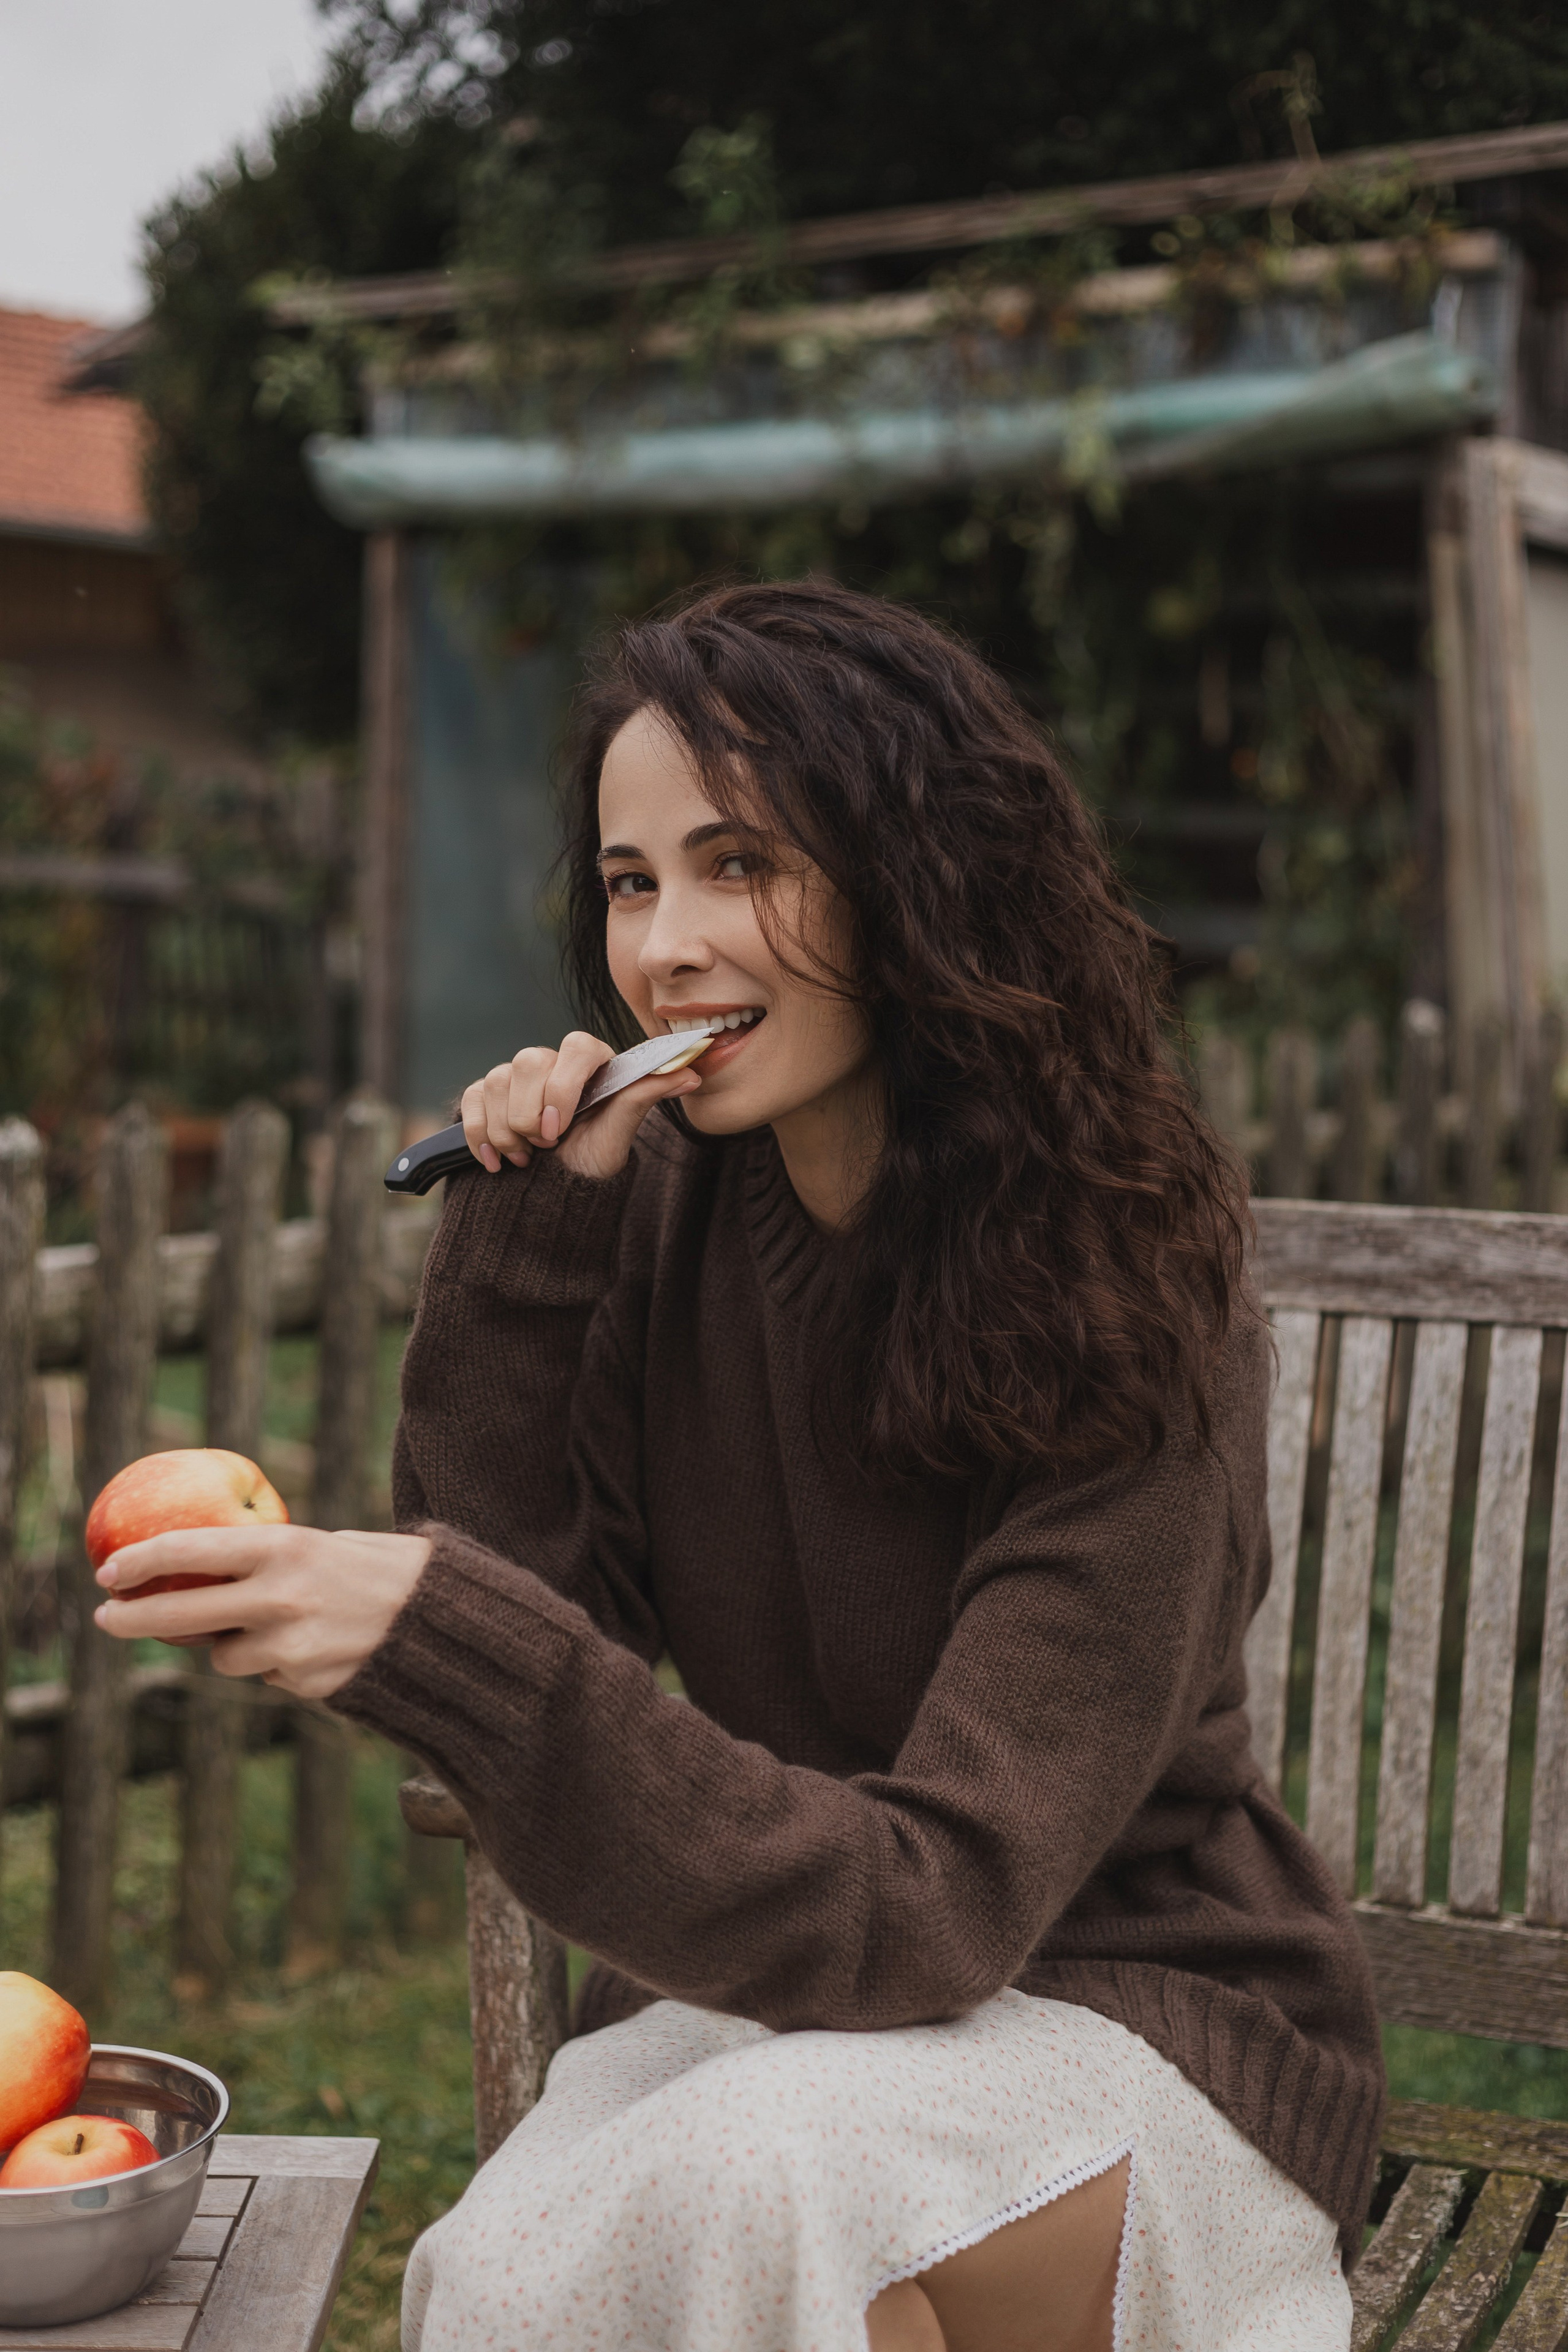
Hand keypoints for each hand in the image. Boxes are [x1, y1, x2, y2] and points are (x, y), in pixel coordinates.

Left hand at [92, 1523, 431, 1699]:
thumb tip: (194, 1568)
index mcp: (284, 1548)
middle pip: (181, 1614)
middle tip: (104, 1617)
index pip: (191, 1549)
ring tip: (274, 1625)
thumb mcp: (322, 1544)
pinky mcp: (305, 1684)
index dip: (141, 1561)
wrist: (443, 1622)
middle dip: (132, 1618)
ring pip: (224, 1656)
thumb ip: (265, 1557)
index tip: (108, 1570)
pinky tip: (311, 1647)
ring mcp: (291, 1647)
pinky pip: (265, 1676)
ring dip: (229, 1645)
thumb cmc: (380, 1568)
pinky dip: (273, 1665)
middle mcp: (280, 1597)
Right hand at [460, 1029, 702, 1182]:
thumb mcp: (618, 1135)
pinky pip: (470, 1100)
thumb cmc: (589, 1163)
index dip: (563, 1087)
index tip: (559, 1129)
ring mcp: (512, 1079)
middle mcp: (550, 1064)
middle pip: (528, 1061)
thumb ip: (646, 1096)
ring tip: (527, 1158)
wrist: (550, 1198)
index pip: (576, 1046)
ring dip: (507, 1131)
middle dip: (532, 1115)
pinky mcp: (481, 1097)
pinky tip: (495, 1162)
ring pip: (496, 1081)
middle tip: (547, 1146)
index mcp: (588, 1065)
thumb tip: (691, 1074)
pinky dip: (479, 1135)